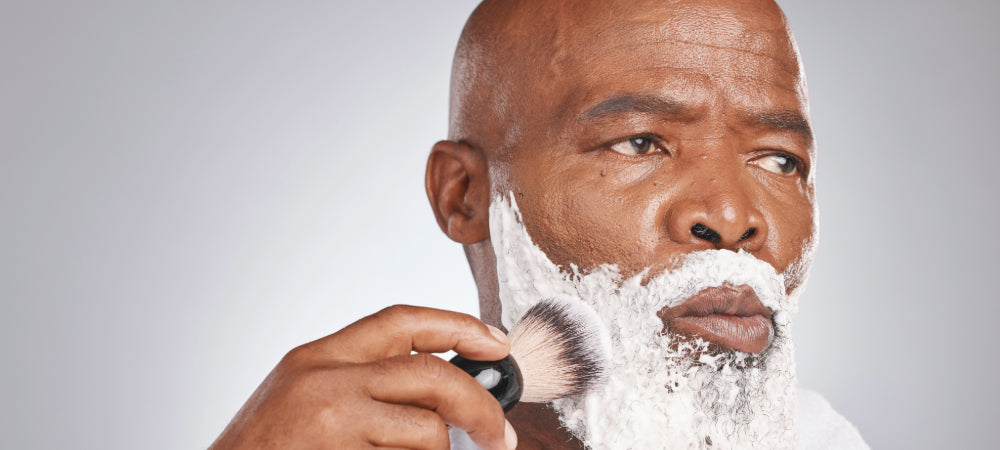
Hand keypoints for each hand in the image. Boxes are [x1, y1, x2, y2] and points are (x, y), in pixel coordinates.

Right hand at [210, 305, 517, 448]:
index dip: (459, 327)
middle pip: (432, 376)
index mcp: (317, 358)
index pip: (401, 322)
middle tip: (500, 434)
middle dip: (479, 405)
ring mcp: (334, 427)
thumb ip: (363, 381)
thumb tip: (443, 385)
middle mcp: (325, 384)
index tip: (496, 344)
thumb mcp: (303, 396)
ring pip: (428, 432)